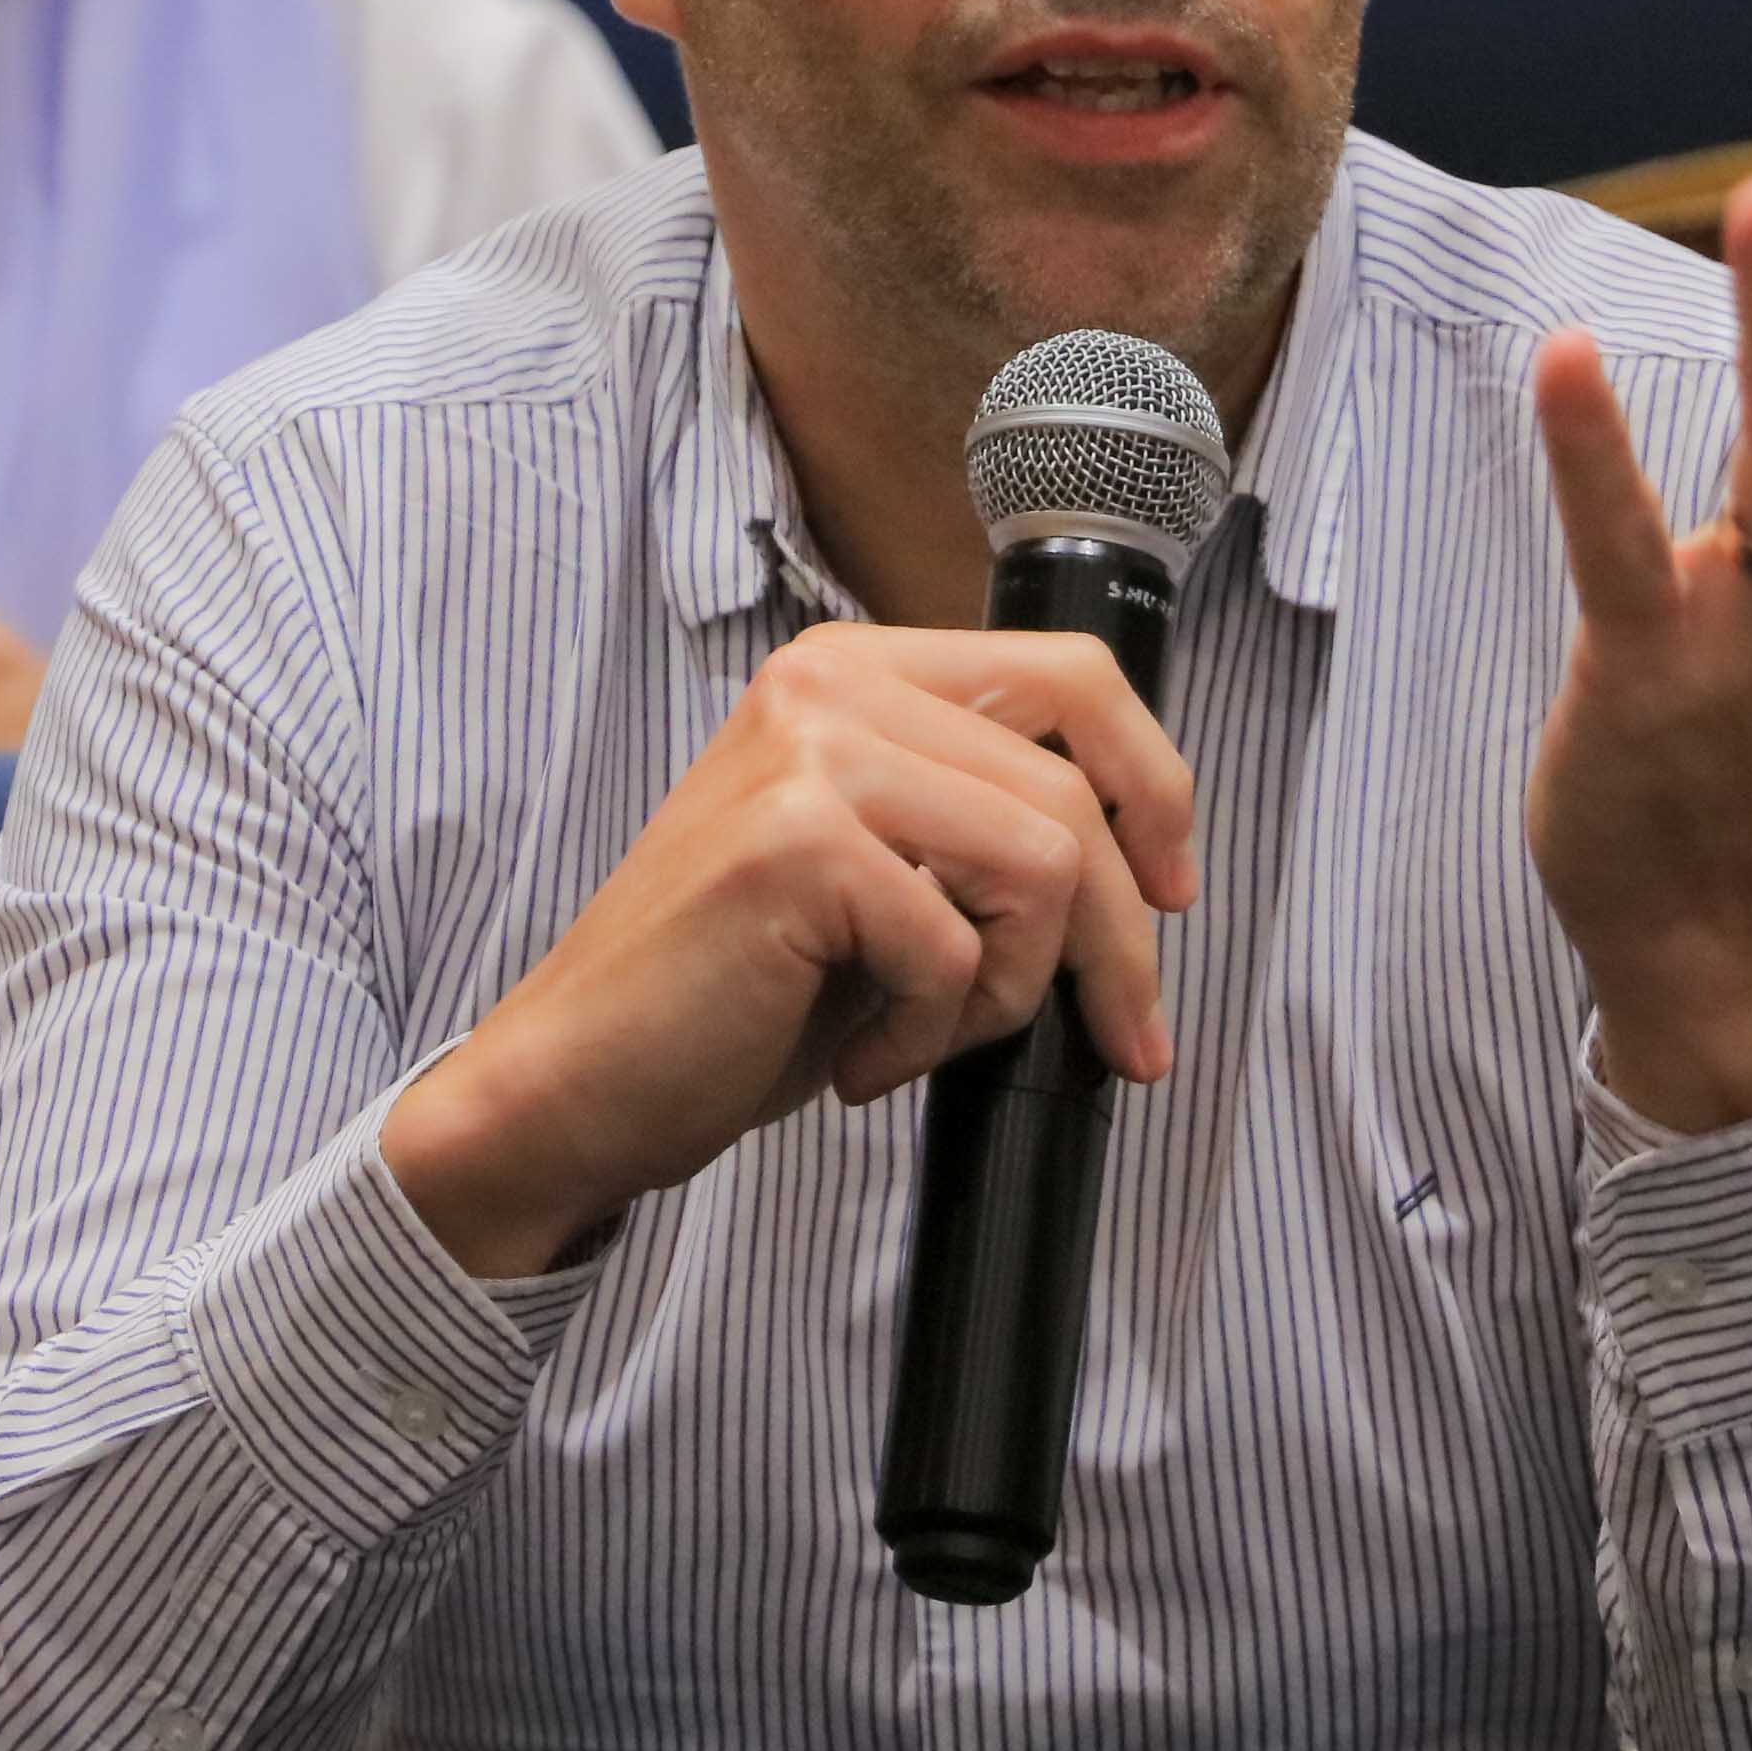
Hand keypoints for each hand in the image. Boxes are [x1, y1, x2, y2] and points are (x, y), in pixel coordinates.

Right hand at [378, 625, 1196, 1280]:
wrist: (579, 1081)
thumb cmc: (730, 992)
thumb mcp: (878, 874)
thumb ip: (979, 824)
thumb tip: (1152, 869)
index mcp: (855, 669)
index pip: (1075, 678)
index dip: (1156, 789)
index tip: (1172, 895)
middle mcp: (831, 683)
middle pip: (1076, 790)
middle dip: (1120, 941)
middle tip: (1120, 1038)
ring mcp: (810, 754)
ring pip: (1043, 863)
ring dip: (1007, 990)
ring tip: (923, 1034)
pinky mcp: (797, 844)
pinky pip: (955, 950)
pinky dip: (928, 1036)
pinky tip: (858, 1059)